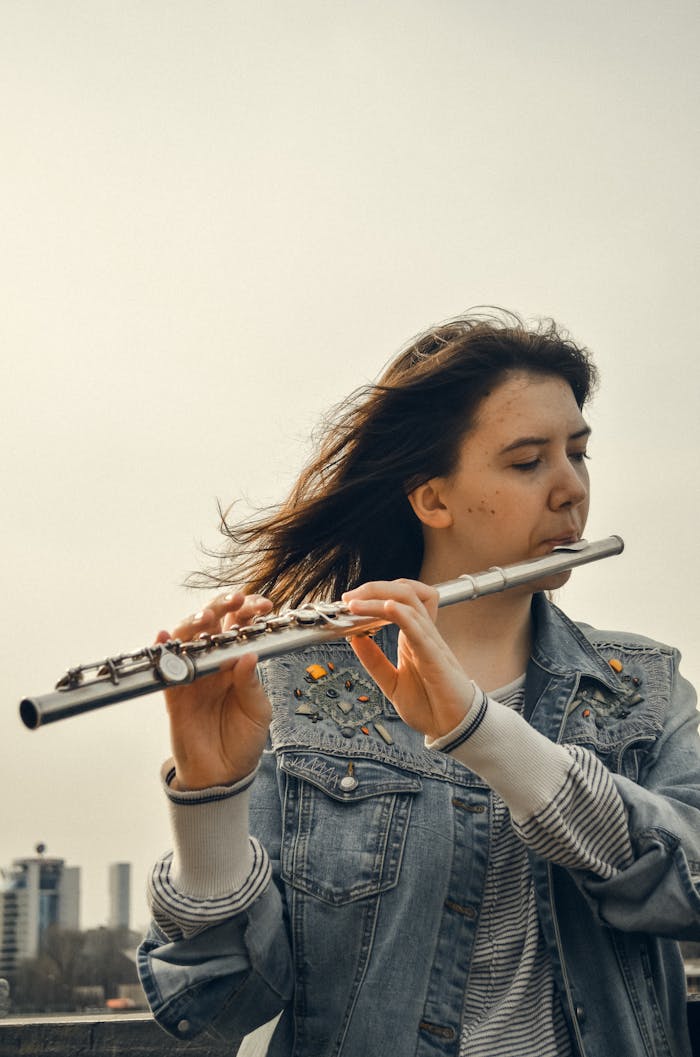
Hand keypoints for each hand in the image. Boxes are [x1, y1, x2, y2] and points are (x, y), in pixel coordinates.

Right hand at [155, 592, 272, 789]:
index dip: (248, 611)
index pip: (240, 627)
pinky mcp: (174, 694)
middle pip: (212, 624)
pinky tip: (163, 637)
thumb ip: (251, 684)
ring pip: (187, 639)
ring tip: (206, 617)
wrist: (222, 776)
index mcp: (236, 664)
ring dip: (194, 623)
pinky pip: (165, 668)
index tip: (263, 605)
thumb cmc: (243, 741)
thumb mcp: (258, 712)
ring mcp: (192, 677)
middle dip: (222, 605)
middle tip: (236, 600)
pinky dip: (162, 650)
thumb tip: (248, 655)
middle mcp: (213, 664)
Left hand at [342, 579, 475, 740]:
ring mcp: (431, 643)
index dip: (375, 593)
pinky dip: (403, 616)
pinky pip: (420, 630)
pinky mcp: (436, 658)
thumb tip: (354, 637)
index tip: (349, 602)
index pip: (400, 598)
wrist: (453, 729)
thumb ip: (374, 660)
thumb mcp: (391, 682)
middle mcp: (423, 634)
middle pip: (405, 592)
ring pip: (410, 604)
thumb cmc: (430, 706)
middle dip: (374, 588)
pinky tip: (387, 608)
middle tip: (349, 598)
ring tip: (356, 604)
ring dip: (379, 598)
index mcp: (413, 637)